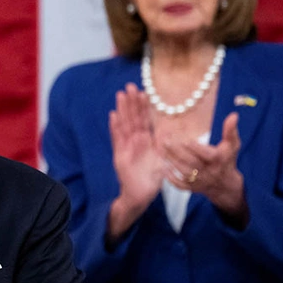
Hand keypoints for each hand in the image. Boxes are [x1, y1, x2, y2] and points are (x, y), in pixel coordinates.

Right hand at [108, 83, 164, 235]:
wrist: (140, 196)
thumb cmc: (151, 181)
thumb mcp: (162, 161)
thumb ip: (164, 146)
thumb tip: (169, 132)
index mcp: (146, 142)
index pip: (144, 120)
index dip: (143, 106)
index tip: (143, 91)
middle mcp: (135, 142)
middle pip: (132, 119)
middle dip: (131, 103)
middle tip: (129, 86)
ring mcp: (126, 148)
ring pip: (124, 125)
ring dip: (122, 110)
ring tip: (120, 95)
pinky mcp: (119, 155)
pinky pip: (117, 139)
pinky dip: (115, 127)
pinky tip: (113, 115)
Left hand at [163, 112, 247, 222]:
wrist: (225, 184)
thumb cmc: (227, 159)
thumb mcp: (232, 144)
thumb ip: (230, 130)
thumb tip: (233, 115)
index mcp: (218, 159)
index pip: (207, 154)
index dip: (196, 148)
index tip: (185, 139)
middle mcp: (209, 171)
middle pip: (192, 162)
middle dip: (177, 151)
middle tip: (164, 140)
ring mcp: (200, 181)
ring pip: (184, 172)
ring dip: (172, 161)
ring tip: (161, 149)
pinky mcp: (192, 188)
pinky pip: (180, 185)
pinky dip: (171, 178)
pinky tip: (163, 167)